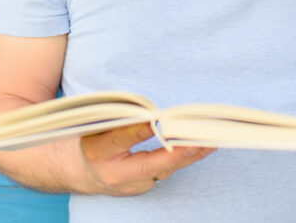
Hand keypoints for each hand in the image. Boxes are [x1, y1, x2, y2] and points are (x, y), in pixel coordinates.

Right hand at [79, 123, 215, 195]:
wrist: (85, 173)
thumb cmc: (93, 141)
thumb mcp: (96, 126)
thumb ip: (118, 118)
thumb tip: (147, 109)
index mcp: (98, 152)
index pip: (119, 140)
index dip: (136, 131)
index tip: (154, 120)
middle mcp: (116, 174)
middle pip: (149, 166)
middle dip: (176, 153)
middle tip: (197, 139)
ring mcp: (132, 185)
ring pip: (165, 170)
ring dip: (189, 154)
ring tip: (211, 139)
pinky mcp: (145, 187)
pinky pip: (168, 171)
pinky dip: (185, 158)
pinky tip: (204, 146)